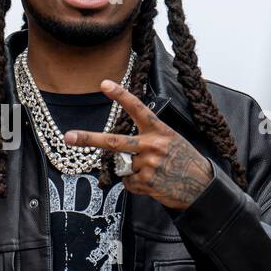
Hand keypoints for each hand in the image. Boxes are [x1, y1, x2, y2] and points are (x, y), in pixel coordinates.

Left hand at [63, 80, 214, 210]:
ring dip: (131, 172)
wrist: (201, 186)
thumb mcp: (170, 141)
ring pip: (122, 167)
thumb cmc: (182, 160)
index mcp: (159, 130)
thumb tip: (119, 154)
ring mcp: (149, 164)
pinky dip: (135, 185)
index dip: (121, 96)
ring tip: (153, 173)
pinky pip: (127, 182)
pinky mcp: (147, 182)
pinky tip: (153, 183)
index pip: (138, 109)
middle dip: (89, 139)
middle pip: (115, 142)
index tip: (104, 84)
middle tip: (69, 136)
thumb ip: (146, 140)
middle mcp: (153, 145)